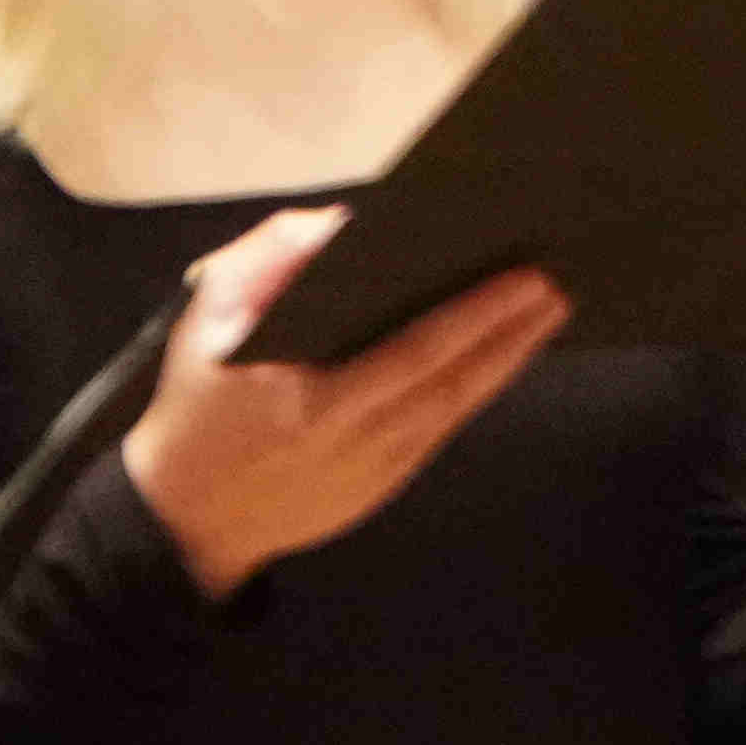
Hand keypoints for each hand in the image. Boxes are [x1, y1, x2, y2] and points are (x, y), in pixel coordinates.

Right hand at [124, 212, 563, 598]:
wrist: (184, 519)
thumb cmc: (197, 407)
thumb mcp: (205, 324)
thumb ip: (264, 263)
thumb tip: (338, 225)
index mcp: (315, 401)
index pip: (418, 350)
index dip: (479, 316)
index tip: (526, 278)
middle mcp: (357, 440)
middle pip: (455, 381)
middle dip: (513, 332)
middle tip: (561, 285)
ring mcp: (375, 471)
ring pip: (457, 409)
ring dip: (508, 361)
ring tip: (549, 313)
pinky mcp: (381, 489)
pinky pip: (441, 433)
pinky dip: (476, 394)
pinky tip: (504, 361)